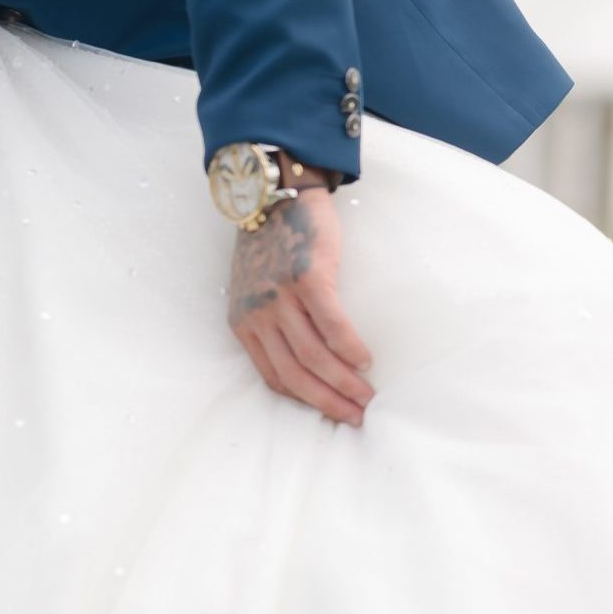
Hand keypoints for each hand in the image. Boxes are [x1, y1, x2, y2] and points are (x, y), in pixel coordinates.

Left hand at [226, 184, 375, 426]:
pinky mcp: (305, 277)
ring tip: (368, 396)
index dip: (307, 401)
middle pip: (295, 375)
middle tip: (359, 417)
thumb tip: (310, 366)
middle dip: (329, 403)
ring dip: (345, 383)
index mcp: (243, 322)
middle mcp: (258, 313)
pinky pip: (331, 324)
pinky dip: (350, 347)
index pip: (274, 378)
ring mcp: (280, 295)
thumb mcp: (254, 291)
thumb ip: (270, 324)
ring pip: (315, 356)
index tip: (333, 415)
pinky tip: (365, 359)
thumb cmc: (269, 246)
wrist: (272, 196)